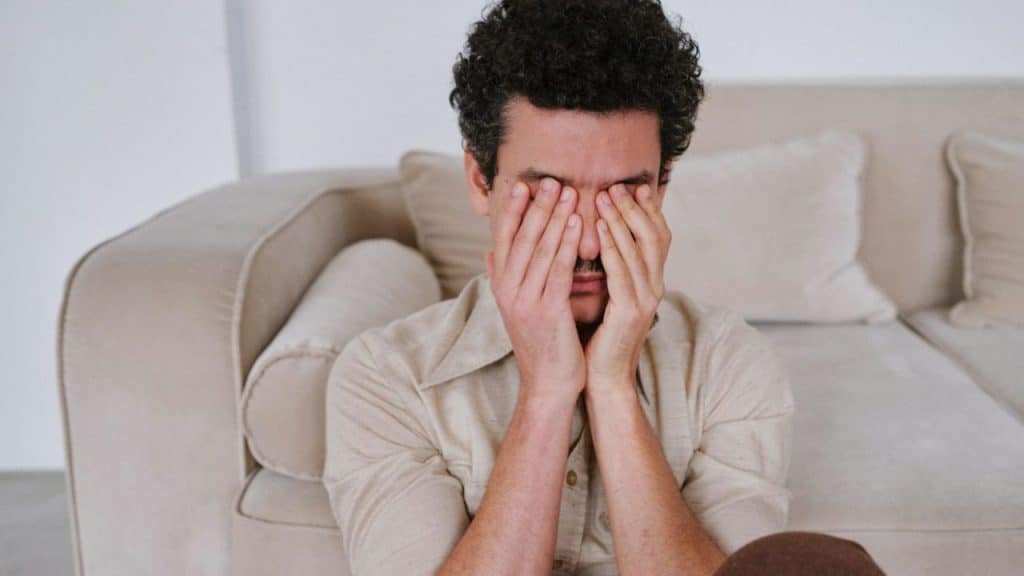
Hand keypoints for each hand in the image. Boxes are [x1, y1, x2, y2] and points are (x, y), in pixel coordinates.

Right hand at [487, 177, 585, 405]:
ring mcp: (525, 301)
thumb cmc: (541, 345)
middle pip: (522, 239)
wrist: (548, 385)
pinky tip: (576, 224)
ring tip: (568, 192)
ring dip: (555, 218)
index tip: (523, 184)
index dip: (513, 211)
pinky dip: (566, 244)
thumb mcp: (517, 309)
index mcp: (501, 287)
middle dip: (537, 207)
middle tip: (550, 179)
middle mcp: (508, 290)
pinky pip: (558, 270)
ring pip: (540, 250)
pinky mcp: (547, 311)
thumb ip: (503, 278)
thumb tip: (490, 252)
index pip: (504, 239)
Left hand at [583, 183, 670, 393]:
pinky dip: (611, 250)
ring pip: (638, 251)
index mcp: (651, 282)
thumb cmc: (600, 338)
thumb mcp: (609, 296)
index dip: (647, 211)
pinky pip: (622, 275)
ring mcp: (646, 300)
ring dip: (621, 222)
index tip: (632, 186)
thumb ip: (611, 270)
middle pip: (654, 237)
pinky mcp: (630, 313)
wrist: (604, 379)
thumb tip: (599, 238)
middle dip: (635, 209)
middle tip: (616, 186)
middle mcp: (655, 288)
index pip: (657, 237)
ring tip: (605, 198)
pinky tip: (598, 233)